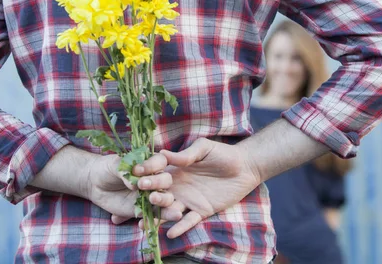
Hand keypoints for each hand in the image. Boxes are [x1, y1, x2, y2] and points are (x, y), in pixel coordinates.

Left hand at [86, 153, 173, 222]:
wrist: (97, 184)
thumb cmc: (109, 169)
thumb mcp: (115, 165)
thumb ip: (125, 172)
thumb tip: (134, 185)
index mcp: (151, 163)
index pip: (160, 162)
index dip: (152, 165)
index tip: (136, 170)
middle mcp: (156, 178)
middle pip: (166, 180)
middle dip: (157, 182)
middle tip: (141, 185)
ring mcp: (152, 195)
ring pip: (166, 198)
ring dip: (163, 199)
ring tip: (153, 199)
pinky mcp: (147, 210)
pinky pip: (157, 215)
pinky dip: (161, 218)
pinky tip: (166, 218)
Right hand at [140, 138, 261, 238]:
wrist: (245, 167)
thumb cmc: (223, 154)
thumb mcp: (204, 148)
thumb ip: (186, 154)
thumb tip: (163, 152)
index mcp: (176, 169)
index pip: (157, 174)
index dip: (147, 174)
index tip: (136, 175)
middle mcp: (179, 186)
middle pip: (160, 193)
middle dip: (150, 195)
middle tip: (145, 196)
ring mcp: (189, 200)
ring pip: (170, 210)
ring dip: (159, 216)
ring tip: (146, 223)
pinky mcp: (201, 211)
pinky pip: (189, 221)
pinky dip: (180, 227)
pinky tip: (170, 233)